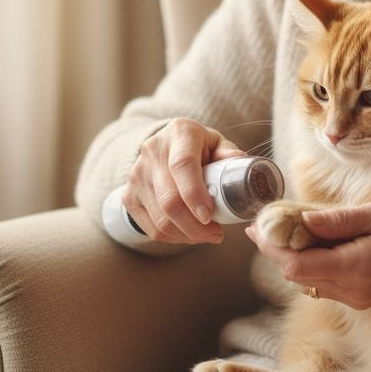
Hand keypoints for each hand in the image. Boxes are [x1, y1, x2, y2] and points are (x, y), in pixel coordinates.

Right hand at [123, 117, 244, 244]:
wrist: (164, 147)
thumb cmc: (198, 147)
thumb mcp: (216, 143)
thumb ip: (229, 154)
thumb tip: (241, 165)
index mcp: (179, 134)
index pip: (182, 165)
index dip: (195, 193)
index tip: (209, 216)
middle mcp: (152, 151)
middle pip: (170, 199)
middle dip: (195, 226)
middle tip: (216, 234)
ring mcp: (137, 174)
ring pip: (161, 219)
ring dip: (187, 235)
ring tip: (206, 235)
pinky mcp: (129, 195)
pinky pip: (152, 228)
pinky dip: (174, 238)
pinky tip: (188, 234)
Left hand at [246, 199, 370, 308]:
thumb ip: (339, 220)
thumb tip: (302, 221)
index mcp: (359, 267)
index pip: (298, 265)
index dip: (272, 247)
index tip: (257, 226)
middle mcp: (355, 289)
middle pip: (297, 275)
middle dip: (276, 250)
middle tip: (263, 223)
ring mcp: (358, 298)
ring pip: (307, 281)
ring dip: (291, 257)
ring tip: (281, 229)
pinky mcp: (361, 298)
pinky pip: (323, 283)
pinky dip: (309, 264)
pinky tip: (308, 242)